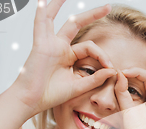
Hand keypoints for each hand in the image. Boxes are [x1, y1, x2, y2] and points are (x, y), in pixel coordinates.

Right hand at [12, 0, 116, 116]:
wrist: (32, 101)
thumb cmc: (51, 95)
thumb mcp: (79, 86)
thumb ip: (96, 79)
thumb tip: (113, 70)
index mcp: (68, 56)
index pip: (90, 48)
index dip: (103, 56)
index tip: (111, 68)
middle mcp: (59, 47)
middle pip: (76, 24)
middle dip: (92, 15)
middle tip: (108, 6)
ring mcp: (49, 44)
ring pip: (57, 18)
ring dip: (61, 4)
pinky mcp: (40, 45)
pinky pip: (41, 24)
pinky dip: (42, 12)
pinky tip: (44, 2)